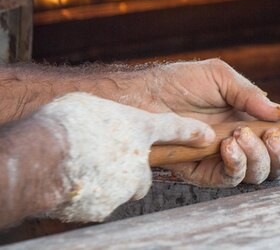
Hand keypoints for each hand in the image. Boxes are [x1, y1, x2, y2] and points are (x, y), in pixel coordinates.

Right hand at [35, 92, 212, 221]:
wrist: (43, 155)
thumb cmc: (64, 124)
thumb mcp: (88, 104)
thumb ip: (107, 114)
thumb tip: (104, 118)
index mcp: (137, 128)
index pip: (171, 129)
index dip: (189, 132)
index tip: (206, 137)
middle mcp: (138, 159)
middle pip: (140, 171)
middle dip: (126, 170)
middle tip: (102, 159)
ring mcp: (124, 185)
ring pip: (120, 188)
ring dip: (106, 182)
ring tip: (82, 168)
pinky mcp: (106, 206)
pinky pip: (99, 202)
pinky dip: (89, 195)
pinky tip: (72, 182)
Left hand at [137, 59, 279, 186]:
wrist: (143, 95)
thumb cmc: (180, 82)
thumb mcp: (221, 77)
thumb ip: (250, 94)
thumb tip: (279, 112)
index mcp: (250, 121)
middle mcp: (241, 143)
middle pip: (277, 164)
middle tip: (273, 137)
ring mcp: (223, 159)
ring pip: (258, 175)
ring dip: (258, 156)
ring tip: (241, 136)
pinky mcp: (203, 171)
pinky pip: (229, 178)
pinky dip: (236, 163)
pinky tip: (228, 145)